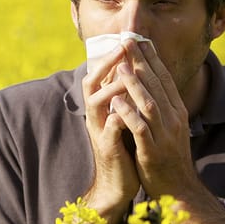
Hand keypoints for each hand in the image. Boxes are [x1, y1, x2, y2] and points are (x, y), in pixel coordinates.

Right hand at [81, 46, 140, 209]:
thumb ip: (124, 99)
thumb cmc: (125, 150)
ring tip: (127, 74)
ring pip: (97, 102)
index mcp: (102, 108)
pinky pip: (110, 129)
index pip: (101, 75)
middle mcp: (96, 115)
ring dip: (112, 87)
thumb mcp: (124, 119)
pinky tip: (129, 108)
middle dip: (106, 63)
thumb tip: (132, 73)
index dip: (112, 56)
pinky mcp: (108, 148)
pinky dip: (118, 117)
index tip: (128, 39)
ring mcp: (99, 131)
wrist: (118, 184)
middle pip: (92, 82)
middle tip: (122, 46)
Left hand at [111, 40, 196, 197]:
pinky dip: (129, 114)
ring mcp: (164, 135)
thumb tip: (150, 85)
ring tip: (122, 65)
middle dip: (142, 62)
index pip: (165, 79)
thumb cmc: (168, 158)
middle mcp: (174, 120)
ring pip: (149, 104)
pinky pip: (140, 129)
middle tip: (129, 40)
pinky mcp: (152, 152)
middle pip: (157, 85)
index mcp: (177, 112)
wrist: (178, 190)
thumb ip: (161, 108)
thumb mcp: (168, 128)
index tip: (140, 40)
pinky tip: (117, 102)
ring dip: (135, 84)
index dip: (152, 58)